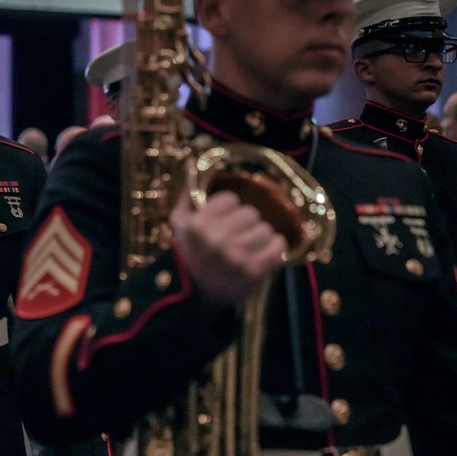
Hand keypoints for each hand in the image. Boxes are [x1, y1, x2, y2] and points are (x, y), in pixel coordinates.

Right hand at [169, 187, 287, 310]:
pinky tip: (265, 252)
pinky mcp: (252, 271)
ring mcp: (235, 256)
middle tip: (238, 234)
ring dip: (260, 236)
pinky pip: (277, 248)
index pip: (229, 199)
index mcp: (197, 225)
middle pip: (250, 213)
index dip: (228, 209)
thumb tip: (192, 161)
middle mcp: (216, 239)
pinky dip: (275, 248)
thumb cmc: (187, 255)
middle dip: (245, 223)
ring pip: (265, 229)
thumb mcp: (179, 224)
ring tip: (250, 244)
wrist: (191, 294)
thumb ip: (188, 193)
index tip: (224, 221)